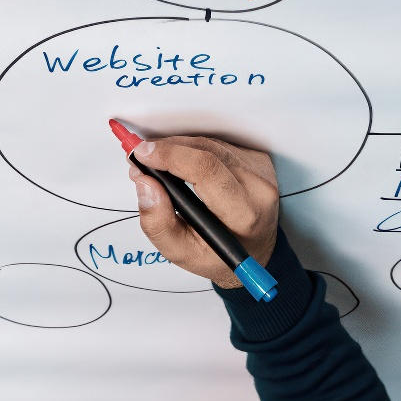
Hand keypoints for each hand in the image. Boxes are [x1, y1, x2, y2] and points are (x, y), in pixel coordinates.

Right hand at [129, 135, 278, 289]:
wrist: (251, 252)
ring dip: (178, 149)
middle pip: (207, 152)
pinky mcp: (258, 160)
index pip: (207, 171)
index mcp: (244, 215)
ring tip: (155, 163)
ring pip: (210, 144)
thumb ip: (159, 224)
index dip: (171, 157)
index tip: (142, 154)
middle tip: (139, 157)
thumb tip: (145, 185)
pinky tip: (180, 162)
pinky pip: (219, 145)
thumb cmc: (218, 256)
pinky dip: (194, 150)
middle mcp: (258, 188)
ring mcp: (261, 171)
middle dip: (167, 150)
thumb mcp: (183, 253)